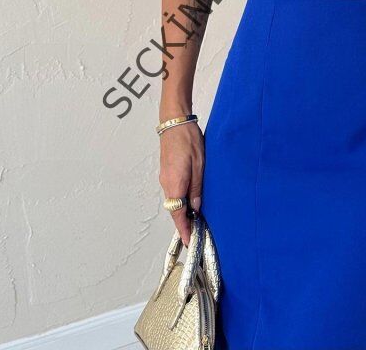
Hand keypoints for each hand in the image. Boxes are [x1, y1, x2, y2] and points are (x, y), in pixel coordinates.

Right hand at [159, 121, 203, 245]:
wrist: (174, 122)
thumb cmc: (188, 140)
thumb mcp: (200, 164)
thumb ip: (197, 188)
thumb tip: (197, 208)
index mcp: (175, 184)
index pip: (178, 214)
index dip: (184, 230)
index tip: (189, 242)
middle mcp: (166, 184)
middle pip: (175, 209)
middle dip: (184, 222)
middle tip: (197, 232)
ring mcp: (165, 178)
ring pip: (174, 200)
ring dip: (183, 210)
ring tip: (196, 217)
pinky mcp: (166, 172)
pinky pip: (173, 191)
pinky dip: (181, 199)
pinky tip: (191, 198)